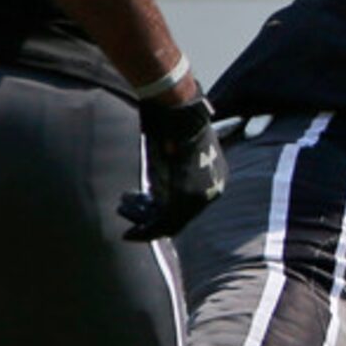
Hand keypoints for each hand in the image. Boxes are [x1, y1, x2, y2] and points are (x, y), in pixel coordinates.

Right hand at [119, 95, 226, 240]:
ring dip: (149, 229)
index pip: (193, 204)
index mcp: (216, 175)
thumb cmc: (176, 125)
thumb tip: (158, 188)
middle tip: (135, 230)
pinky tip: (132, 232)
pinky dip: (148, 229)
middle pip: (184, 217)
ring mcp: (203, 193)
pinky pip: (167, 220)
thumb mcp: (177, 152)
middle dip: (157, 225)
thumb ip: (172, 172)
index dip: (169, 215)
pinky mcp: (187, 195)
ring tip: (130, 233)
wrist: (180, 113)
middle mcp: (214, 188)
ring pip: (175, 222)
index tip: (150, 220)